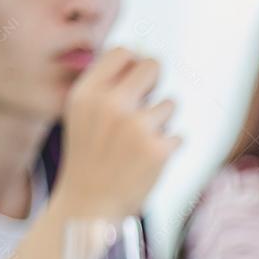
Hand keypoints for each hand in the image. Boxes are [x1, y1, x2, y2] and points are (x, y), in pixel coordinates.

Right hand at [54, 48, 180, 216]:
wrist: (89, 205)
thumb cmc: (90, 159)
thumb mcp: (81, 116)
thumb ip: (104, 88)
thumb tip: (140, 58)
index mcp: (88, 93)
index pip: (123, 52)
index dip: (135, 63)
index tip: (137, 78)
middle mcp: (111, 105)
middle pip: (152, 66)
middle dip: (156, 82)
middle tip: (150, 102)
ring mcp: (136, 127)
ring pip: (170, 103)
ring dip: (162, 121)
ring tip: (141, 143)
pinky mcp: (158, 149)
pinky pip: (178, 135)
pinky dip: (168, 148)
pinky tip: (147, 163)